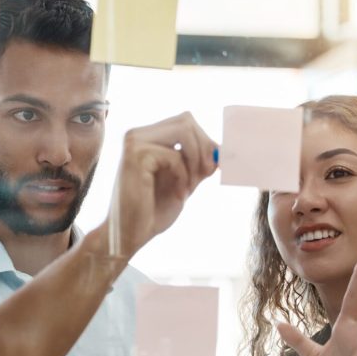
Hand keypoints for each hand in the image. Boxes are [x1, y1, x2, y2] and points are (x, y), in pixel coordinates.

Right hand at [106, 112, 216, 257]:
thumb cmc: (153, 211)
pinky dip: (183, 177)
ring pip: (183, 131)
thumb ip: (200, 163)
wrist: (131, 235)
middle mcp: (137, 134)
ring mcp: (134, 143)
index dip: (205, 142)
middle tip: (207, 174)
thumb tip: (225, 148)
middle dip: (203, 148)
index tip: (213, 168)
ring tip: (190, 187)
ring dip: (195, 160)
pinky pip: (175, 156)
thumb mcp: (184, 181)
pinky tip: (179, 196)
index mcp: (146, 137)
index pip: (186, 121)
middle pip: (186, 120)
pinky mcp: (135, 156)